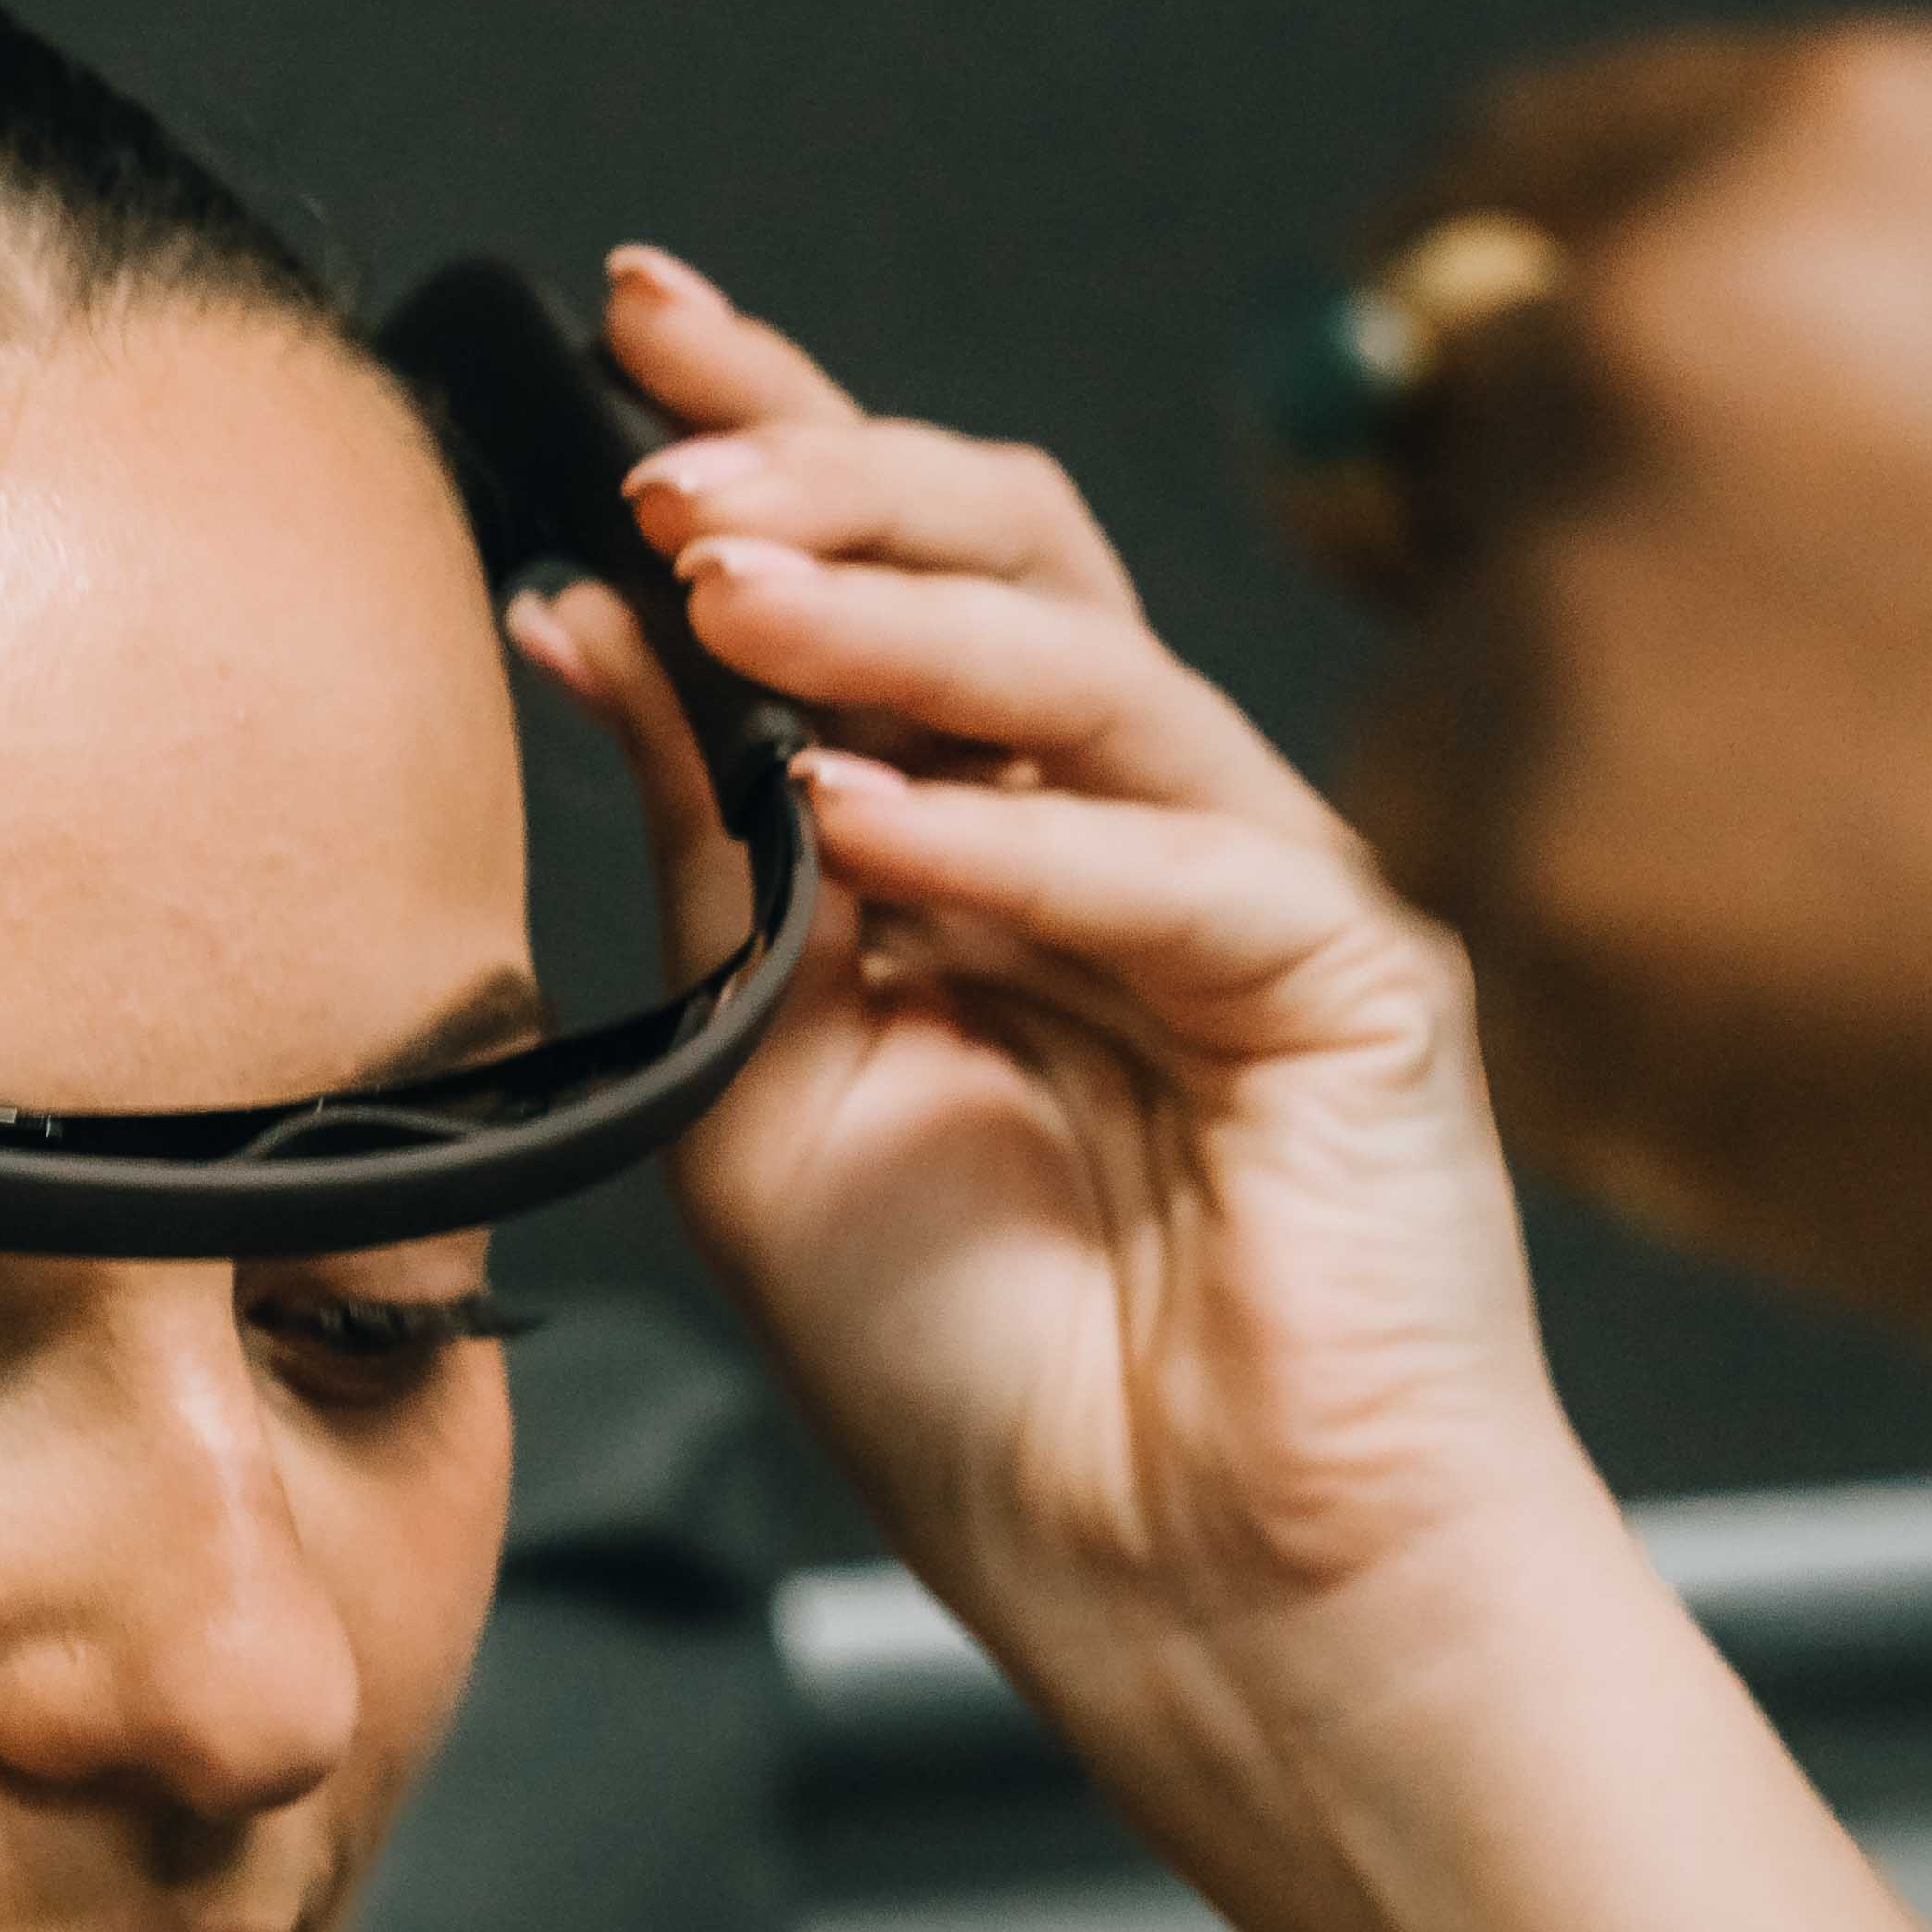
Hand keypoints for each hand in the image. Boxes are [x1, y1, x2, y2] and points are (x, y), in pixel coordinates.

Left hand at [517, 254, 1599, 1730]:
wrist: (1190, 1605)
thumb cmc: (988, 1382)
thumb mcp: (758, 1096)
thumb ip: (700, 869)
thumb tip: (576, 624)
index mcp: (978, 844)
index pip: (879, 575)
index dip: (767, 434)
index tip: (620, 327)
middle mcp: (1119, 831)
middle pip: (1004, 550)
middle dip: (828, 466)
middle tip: (661, 433)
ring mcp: (1252, 888)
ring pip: (1081, 668)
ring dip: (890, 613)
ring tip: (723, 581)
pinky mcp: (1355, 982)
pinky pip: (1179, 864)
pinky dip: (1014, 839)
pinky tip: (872, 827)